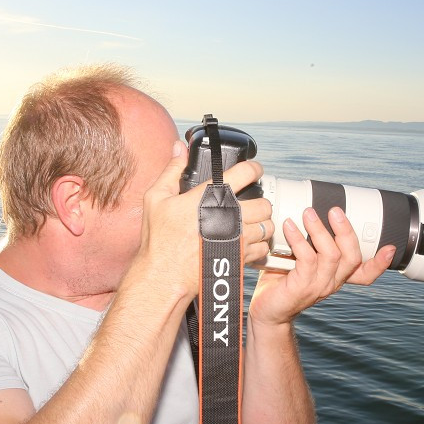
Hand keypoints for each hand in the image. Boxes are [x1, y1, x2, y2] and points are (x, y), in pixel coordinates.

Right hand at [135, 141, 266, 298]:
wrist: (164, 275)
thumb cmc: (159, 239)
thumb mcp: (156, 199)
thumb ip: (171, 171)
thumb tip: (179, 147)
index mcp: (210, 198)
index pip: (245, 173)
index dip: (254, 168)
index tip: (255, 170)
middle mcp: (228, 217)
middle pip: (264, 202)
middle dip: (260, 200)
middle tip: (252, 202)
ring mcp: (237, 239)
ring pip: (267, 226)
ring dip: (261, 223)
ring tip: (251, 223)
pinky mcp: (240, 258)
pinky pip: (263, 248)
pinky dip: (259, 244)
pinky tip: (247, 242)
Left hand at [247, 206, 395, 327]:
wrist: (267, 312)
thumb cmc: (282, 282)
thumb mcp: (301, 262)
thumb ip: (310, 245)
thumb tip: (308, 211)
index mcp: (337, 277)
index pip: (366, 274)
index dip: (380, 263)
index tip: (390, 248)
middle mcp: (332, 282)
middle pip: (351, 257)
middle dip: (346, 231)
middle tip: (335, 210)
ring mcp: (318, 286)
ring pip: (331, 255)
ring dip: (320, 230)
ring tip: (308, 213)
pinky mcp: (301, 287)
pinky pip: (306, 259)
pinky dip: (299, 240)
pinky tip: (290, 226)